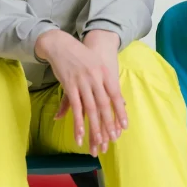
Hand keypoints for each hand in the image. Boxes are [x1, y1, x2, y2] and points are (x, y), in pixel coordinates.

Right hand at [81, 29, 127, 151]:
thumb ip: (107, 83)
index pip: (116, 96)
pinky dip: (78, 122)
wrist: (61, 44)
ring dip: (94, 128)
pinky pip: (75, 108)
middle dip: (109, 124)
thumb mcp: (98, 66)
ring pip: (90, 109)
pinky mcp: (69, 86)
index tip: (124, 127)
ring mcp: (82, 82)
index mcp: (105, 73)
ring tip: (97, 142)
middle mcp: (96, 78)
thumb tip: (120, 100)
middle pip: (104, 105)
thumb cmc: (82, 56)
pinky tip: (80, 133)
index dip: (120, 112)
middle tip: (112, 140)